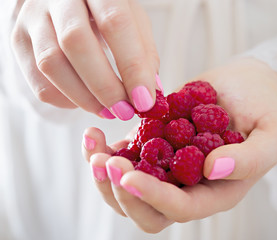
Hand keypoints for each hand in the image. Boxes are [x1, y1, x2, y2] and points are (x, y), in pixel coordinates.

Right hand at [11, 0, 159, 118]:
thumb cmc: (105, 9)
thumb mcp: (132, 18)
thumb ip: (144, 51)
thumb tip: (151, 92)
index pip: (115, 22)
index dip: (131, 66)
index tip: (145, 100)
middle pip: (76, 42)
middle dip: (105, 86)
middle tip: (125, 111)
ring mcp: (31, 17)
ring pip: (51, 64)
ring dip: (85, 98)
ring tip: (109, 111)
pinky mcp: (17, 39)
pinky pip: (38, 82)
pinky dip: (66, 100)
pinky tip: (86, 101)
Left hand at [82, 58, 276, 232]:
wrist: (248, 85)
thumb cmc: (266, 108)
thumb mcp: (274, 133)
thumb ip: (253, 158)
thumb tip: (213, 168)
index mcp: (217, 191)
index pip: (181, 208)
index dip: (153, 197)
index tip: (128, 175)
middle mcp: (188, 186)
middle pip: (147, 212)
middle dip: (121, 193)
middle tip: (105, 163)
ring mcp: (168, 167)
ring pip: (127, 189)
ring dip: (104, 174)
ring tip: (93, 144)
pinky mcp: (154, 144)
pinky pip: (124, 159)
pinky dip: (104, 151)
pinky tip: (96, 134)